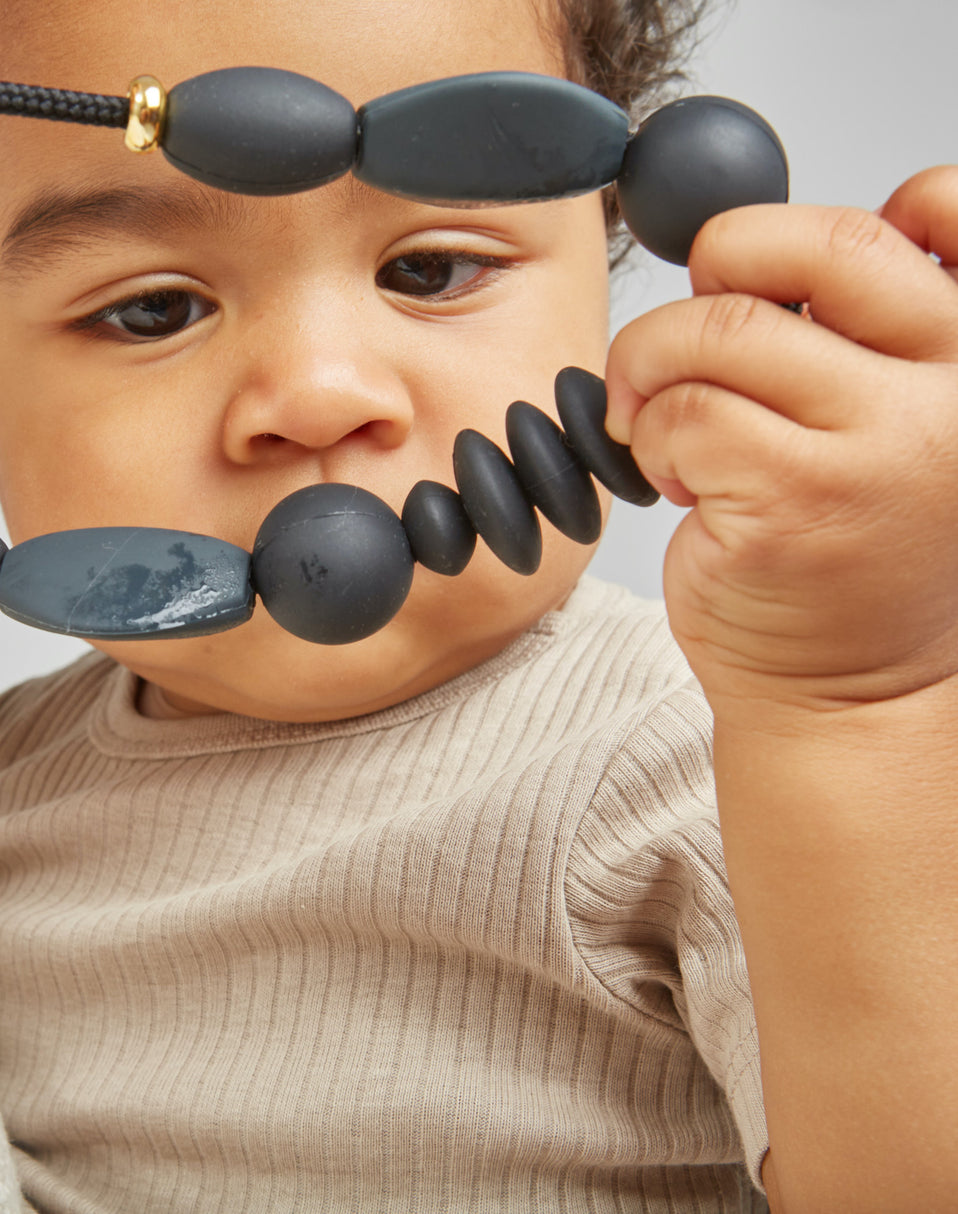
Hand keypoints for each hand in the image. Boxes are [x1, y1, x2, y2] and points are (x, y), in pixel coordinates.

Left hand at [604, 166, 957, 715]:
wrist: (851, 688)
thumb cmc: (849, 553)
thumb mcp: (881, 421)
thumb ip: (848, 335)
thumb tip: (735, 251)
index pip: (941, 209)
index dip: (818, 224)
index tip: (749, 272)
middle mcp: (955, 389)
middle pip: (817, 247)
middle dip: (716, 266)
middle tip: (679, 332)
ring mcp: (884, 445)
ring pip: (723, 330)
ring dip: (657, 370)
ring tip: (666, 428)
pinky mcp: (800, 499)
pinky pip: (683, 413)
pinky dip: (649, 437)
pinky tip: (677, 481)